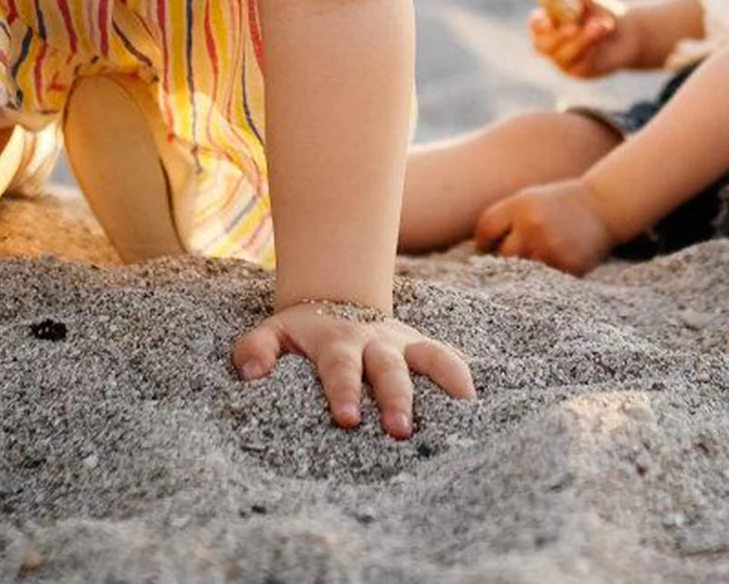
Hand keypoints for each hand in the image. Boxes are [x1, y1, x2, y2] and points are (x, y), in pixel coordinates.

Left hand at [231, 302, 474, 438]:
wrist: (335, 299)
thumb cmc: (301, 333)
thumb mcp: (272, 333)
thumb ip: (256, 350)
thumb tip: (250, 374)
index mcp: (335, 341)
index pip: (339, 367)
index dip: (344, 390)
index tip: (348, 418)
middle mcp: (373, 341)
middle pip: (388, 369)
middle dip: (395, 397)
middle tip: (400, 429)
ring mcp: (402, 343)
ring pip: (427, 357)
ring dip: (441, 381)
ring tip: (462, 408)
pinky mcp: (423, 347)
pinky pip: (448, 356)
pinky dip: (463, 373)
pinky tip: (478, 401)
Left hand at [474, 180, 615, 273]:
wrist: (603, 204)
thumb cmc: (560, 203)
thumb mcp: (529, 199)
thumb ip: (506, 218)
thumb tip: (479, 249)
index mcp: (519, 205)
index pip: (487, 229)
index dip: (483, 243)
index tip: (486, 251)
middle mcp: (532, 224)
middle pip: (504, 254)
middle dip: (505, 260)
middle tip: (508, 265)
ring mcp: (550, 246)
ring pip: (523, 271)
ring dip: (522, 274)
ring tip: (525, 272)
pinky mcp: (568, 265)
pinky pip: (545, 280)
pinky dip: (542, 280)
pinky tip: (543, 276)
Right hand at [529, 0, 645, 78]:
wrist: (625, 34)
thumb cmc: (603, 14)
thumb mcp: (597, 2)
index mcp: (546, 24)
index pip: (535, 25)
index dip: (538, 23)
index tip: (548, 19)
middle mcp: (549, 45)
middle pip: (542, 45)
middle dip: (557, 36)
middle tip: (573, 27)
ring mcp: (563, 61)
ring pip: (564, 54)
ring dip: (582, 39)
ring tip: (601, 24)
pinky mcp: (579, 72)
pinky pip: (581, 64)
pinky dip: (592, 48)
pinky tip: (603, 32)